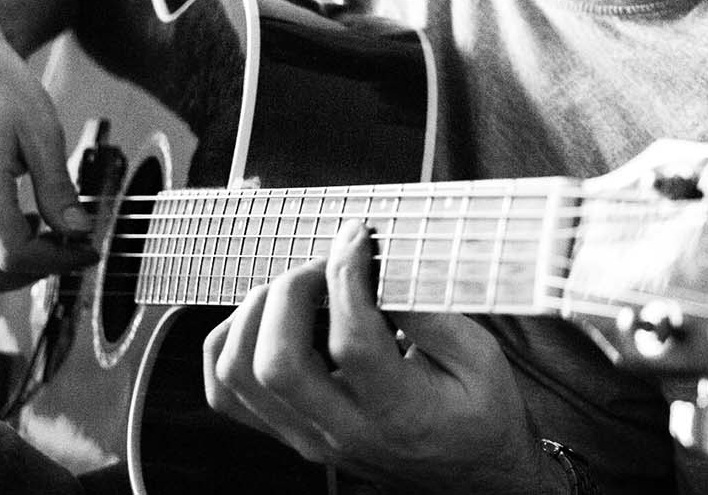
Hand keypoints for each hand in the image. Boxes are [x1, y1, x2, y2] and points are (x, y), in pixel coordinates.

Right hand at [0, 0, 93, 294]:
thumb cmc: (4, 91)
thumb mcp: (44, 133)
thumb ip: (58, 188)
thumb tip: (79, 230)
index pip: (14, 254)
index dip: (58, 261)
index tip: (89, 249)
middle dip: (34, 274)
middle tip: (69, 250)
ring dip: (10, 269)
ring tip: (47, 236)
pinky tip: (21, 226)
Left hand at [203, 220, 566, 494]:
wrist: (470, 479)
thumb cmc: (480, 415)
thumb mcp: (481, 359)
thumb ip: (431, 313)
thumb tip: (379, 267)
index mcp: (401, 414)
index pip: (352, 343)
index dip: (348, 278)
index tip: (358, 237)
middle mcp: (344, 433)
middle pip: (277, 364)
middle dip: (289, 292)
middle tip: (325, 263)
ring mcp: (308, 438)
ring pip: (239, 378)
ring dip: (256, 314)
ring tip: (299, 286)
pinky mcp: (290, 435)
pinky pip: (226, 394)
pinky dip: (231, 342)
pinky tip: (266, 315)